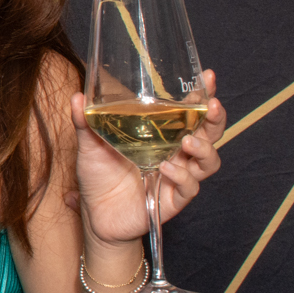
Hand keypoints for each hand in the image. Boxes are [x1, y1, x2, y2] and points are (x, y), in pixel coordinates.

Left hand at [73, 68, 226, 245]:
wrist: (94, 215)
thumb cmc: (98, 176)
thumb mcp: (90, 145)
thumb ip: (86, 122)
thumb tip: (77, 97)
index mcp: (163, 135)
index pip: (191, 112)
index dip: (203, 95)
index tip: (208, 76)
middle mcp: (176, 154)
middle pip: (210, 134)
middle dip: (216, 118)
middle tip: (212, 106)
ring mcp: (177, 177)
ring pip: (208, 162)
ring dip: (204, 148)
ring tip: (187, 140)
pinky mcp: (172, 199)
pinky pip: (189, 187)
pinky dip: (181, 176)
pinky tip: (165, 167)